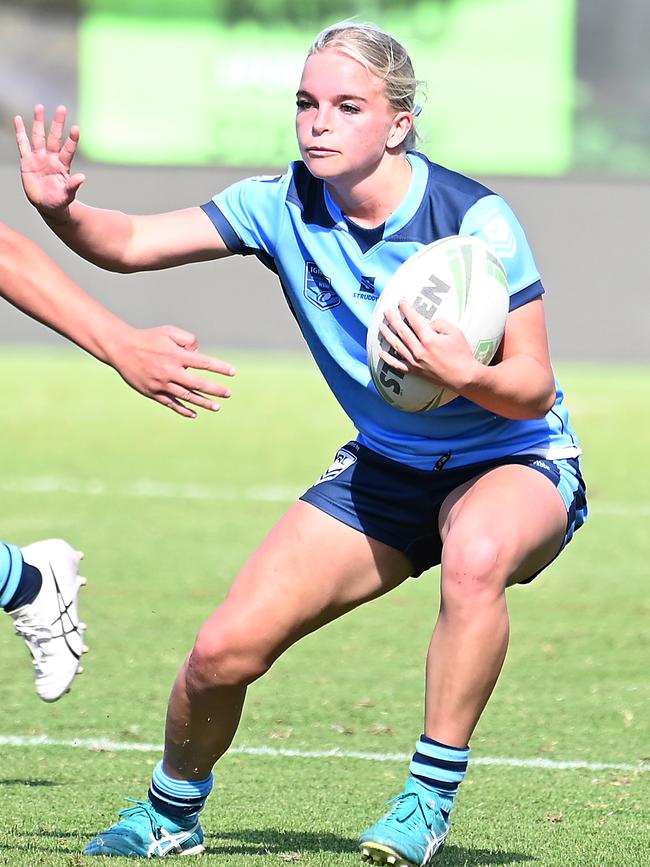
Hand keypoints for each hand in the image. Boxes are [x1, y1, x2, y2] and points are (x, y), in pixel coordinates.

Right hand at [14, 104, 85, 217]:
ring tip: (40, 107)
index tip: (76, 128)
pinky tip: (18, 119)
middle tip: (61, 108)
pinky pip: (23, 144)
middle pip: (54, 138)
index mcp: (62, 166)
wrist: (47, 205)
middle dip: (57, 124)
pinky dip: (20, 132)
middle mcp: (51, 158)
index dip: (72, 140)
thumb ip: (73, 185)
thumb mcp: (67, 195)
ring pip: (39, 136)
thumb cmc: (59, 200)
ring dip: (39, 122)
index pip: (68, 150)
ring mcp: (39, 158)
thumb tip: (82, 178)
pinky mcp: (27, 161)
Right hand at [111, 325, 235, 417]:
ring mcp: (161, 384)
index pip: (204, 363)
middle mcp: (170, 371)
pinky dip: (183, 409)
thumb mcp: (169, 331)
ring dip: (203, 402)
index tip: (233, 372)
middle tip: (228, 393)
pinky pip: (171, 404)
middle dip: (215, 390)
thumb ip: (188, 339)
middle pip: (198, 384)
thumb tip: (200, 353)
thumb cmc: (148, 338)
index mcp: (176, 355)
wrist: (121, 348)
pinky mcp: (152, 392)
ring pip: (186, 396)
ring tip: (217, 407)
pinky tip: (194, 413)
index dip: (220, 368)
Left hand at [378, 300, 478, 392]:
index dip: (406, 309)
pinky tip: (381, 352)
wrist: (463, 376)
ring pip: (397, 346)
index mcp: (429, 339)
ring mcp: (415, 362)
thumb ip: (440, 323)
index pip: (414, 320)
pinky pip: (398, 365)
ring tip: (381, 326)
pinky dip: (388, 359)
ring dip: (388, 335)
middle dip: (393, 319)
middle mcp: (419, 350)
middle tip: (386, 311)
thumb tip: (428, 323)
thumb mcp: (455, 332)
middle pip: (402, 331)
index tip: (401, 302)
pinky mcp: (415, 371)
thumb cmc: (462, 353)